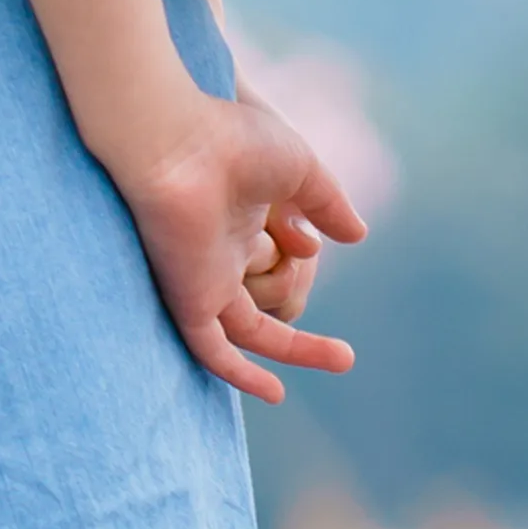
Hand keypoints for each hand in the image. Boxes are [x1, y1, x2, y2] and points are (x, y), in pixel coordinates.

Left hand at [102, 83, 367, 403]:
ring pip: (246, 331)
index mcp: (236, 221)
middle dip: (302, 335)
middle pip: (260, 308)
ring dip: (292, 351)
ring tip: (342, 357)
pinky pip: (210, 349)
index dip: (297, 265)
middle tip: (346, 355)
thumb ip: (326, 202)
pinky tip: (273, 391)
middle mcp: (215, 254)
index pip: (271, 266)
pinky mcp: (186, 296)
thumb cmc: (228, 138)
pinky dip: (238, 373)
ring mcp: (200, 277)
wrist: (171, 137)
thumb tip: (356, 235)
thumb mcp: (297, 167)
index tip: (310, 245)